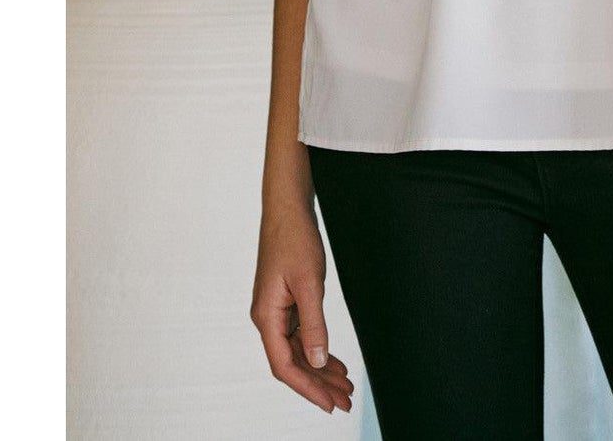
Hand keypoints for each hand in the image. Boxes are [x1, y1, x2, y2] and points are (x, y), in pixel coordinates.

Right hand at [250, 196, 354, 414]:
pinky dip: (318, 348)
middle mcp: (268, 319)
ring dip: (320, 368)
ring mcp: (277, 311)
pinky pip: (301, 335)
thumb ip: (313, 324)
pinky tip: (333, 360)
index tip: (330, 404)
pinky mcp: (286, 303)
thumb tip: (317, 361)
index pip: (285, 366)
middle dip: (319, 383)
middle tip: (346, 401)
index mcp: (266, 317)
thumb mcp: (309, 283)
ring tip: (346, 385)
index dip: (308, 388)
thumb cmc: (294, 240)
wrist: (287, 209)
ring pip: (299, 350)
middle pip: (293, 362)